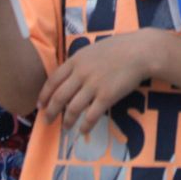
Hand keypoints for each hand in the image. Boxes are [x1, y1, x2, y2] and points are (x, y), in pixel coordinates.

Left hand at [37, 29, 164, 134]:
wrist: (140, 51)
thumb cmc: (118, 48)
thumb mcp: (92, 50)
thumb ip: (79, 62)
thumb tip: (67, 76)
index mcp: (75, 61)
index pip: (53, 80)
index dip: (44, 95)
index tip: (40, 105)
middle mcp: (81, 73)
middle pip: (59, 97)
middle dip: (51, 111)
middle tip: (47, 121)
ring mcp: (94, 85)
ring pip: (73, 108)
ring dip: (67, 121)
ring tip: (65, 127)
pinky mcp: (107, 96)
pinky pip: (91, 116)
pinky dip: (85, 126)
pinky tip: (83, 131)